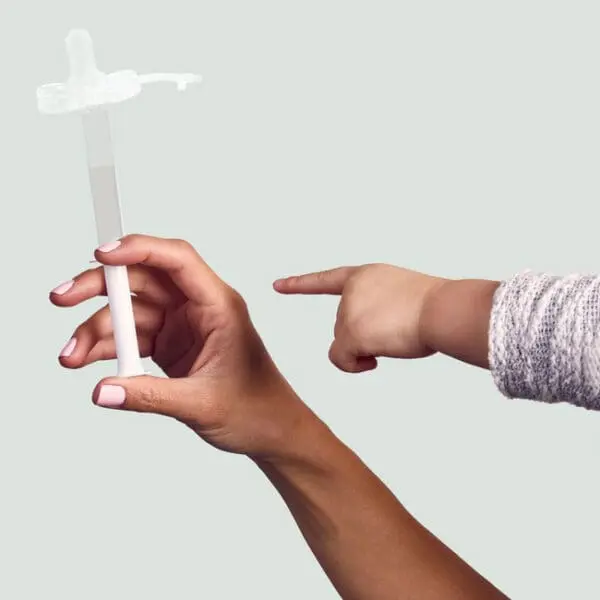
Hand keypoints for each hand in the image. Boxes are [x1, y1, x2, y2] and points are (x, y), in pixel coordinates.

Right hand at [49, 234, 313, 458]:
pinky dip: (107, 347)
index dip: (138, 249)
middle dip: (101, 288)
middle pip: (143, 279)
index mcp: (219, 305)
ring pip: (131, 311)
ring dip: (96, 328)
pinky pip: (132, 336)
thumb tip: (101, 391)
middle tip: (61, 299)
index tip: (100, 255)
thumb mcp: (202, 403)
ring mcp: (183, 325)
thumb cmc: (255, 408)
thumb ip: (150, 397)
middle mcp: (199, 307)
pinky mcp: (171, 344)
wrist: (269, 430)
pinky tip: (87, 361)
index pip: (178, 260)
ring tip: (70, 356)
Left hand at [274, 264, 446, 372]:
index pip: (327, 280)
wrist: (443, 310)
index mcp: (366, 276)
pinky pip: (341, 360)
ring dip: (366, 350)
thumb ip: (377, 311)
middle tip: (396, 332)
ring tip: (395, 338)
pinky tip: (375, 359)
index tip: (278, 285)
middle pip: (344, 326)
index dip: (301, 284)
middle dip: (365, 338)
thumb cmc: (436, 307)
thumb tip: (363, 347)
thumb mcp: (402, 297)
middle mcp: (352, 290)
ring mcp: (349, 310)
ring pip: (345, 345)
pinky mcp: (349, 332)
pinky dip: (355, 366)